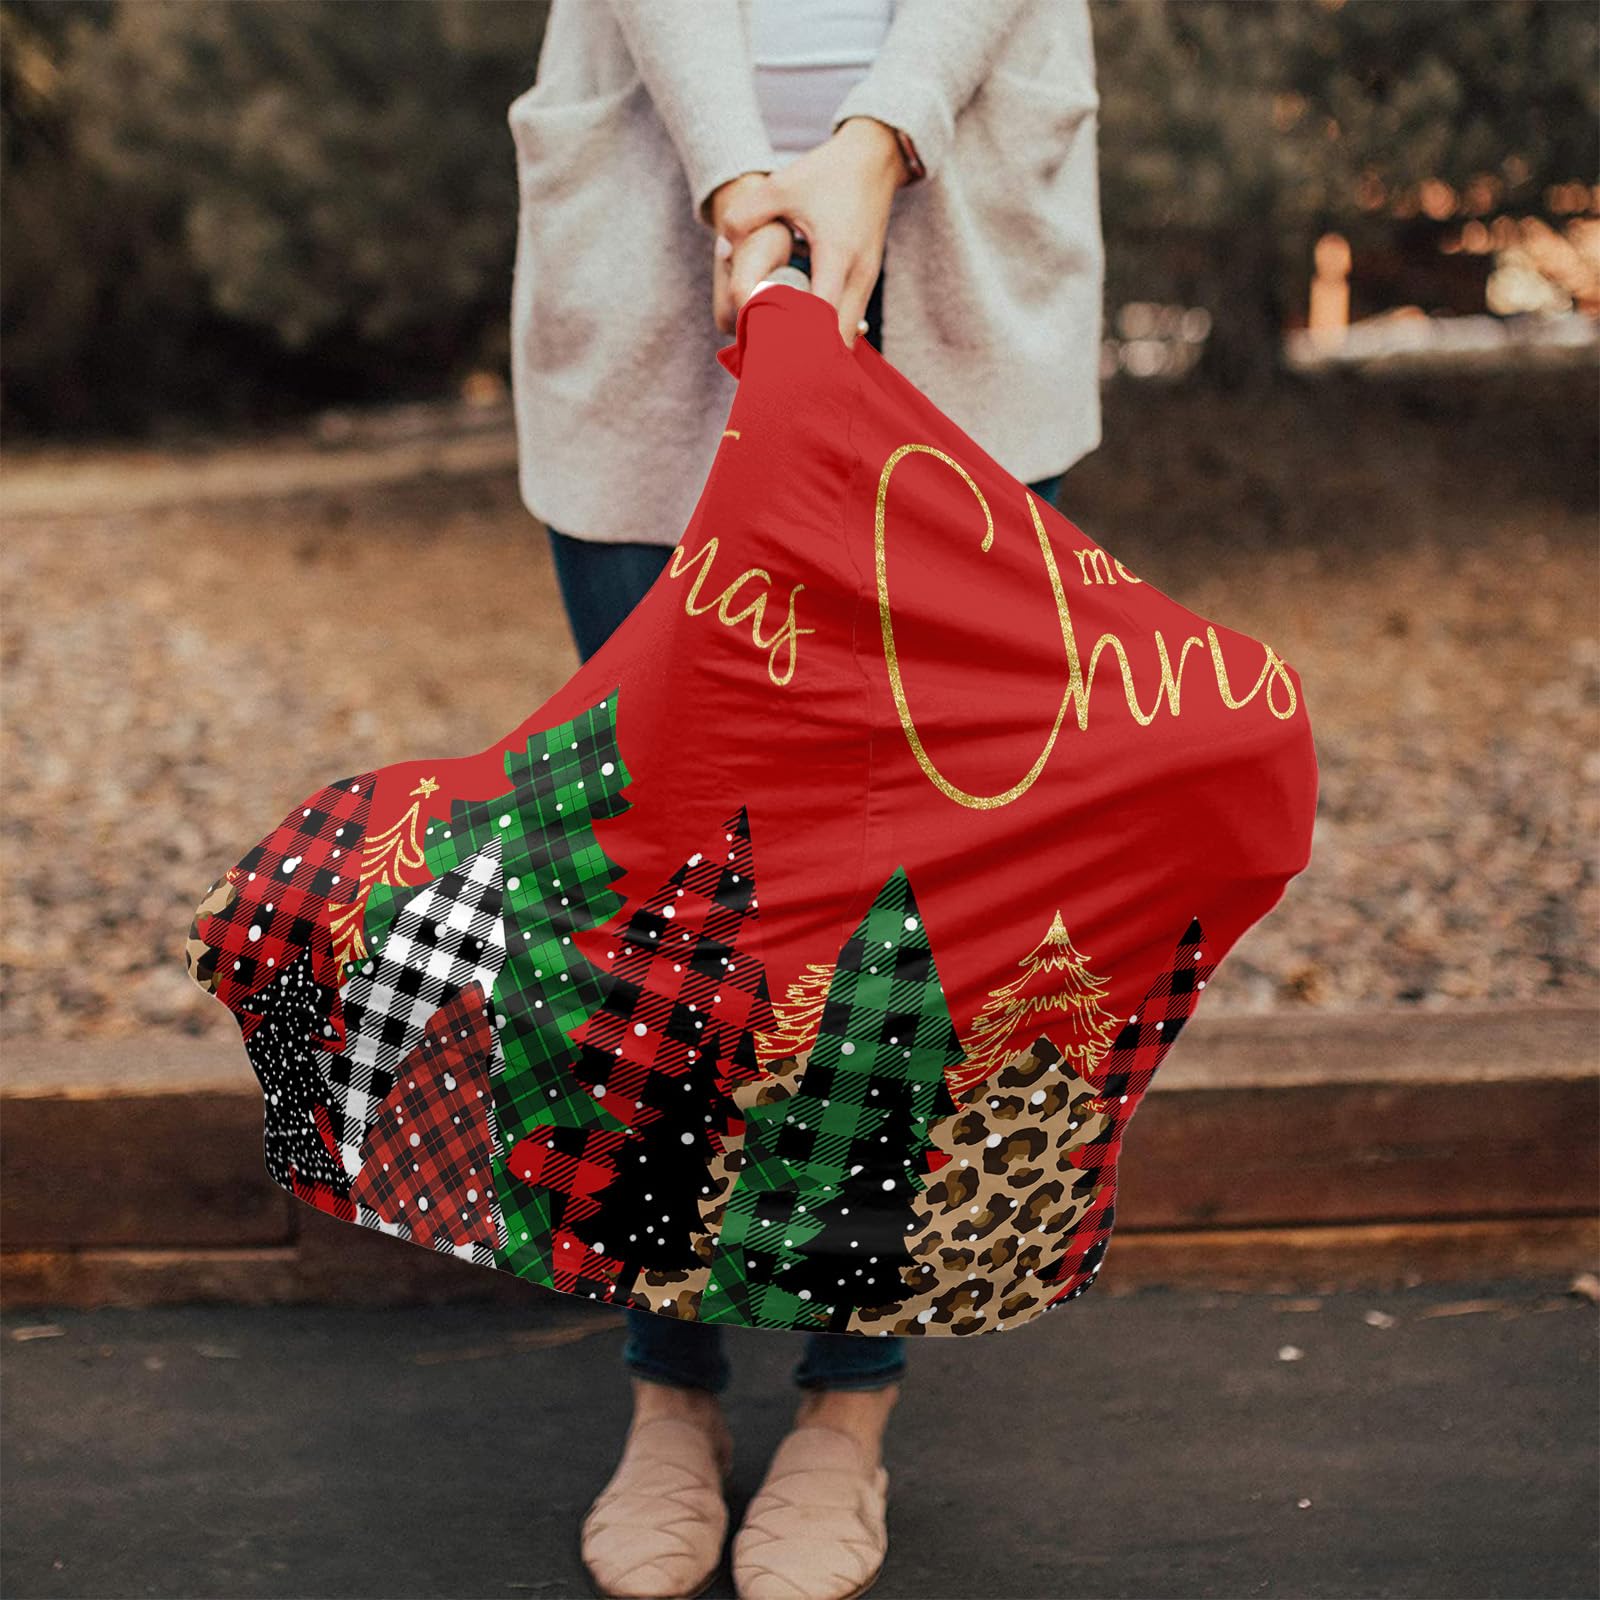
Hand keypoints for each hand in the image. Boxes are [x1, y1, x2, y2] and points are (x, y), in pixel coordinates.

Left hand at [713, 119, 906, 345]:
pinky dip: (829, 333)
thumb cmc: (826, 173)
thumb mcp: (781, 186)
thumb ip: (745, 216)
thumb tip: (722, 250)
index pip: (821, 318)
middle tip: (775, 365)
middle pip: (839, 340)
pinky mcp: (867, 280)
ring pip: (847, 335)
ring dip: (821, 348)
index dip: (798, 342)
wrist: (874, 158)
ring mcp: (867, 281)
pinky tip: (802, 336)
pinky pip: (849, 321)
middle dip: (810, 357)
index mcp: (837, 255)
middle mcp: (858, 275)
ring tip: (787, 356)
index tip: (772, 354)